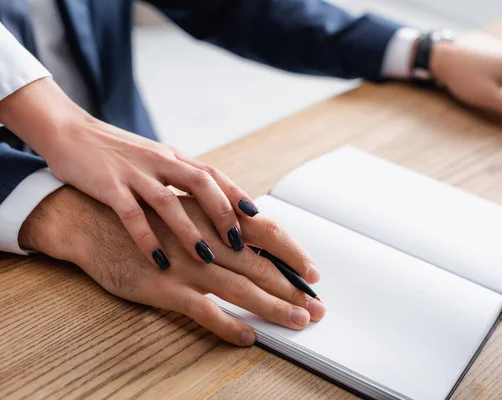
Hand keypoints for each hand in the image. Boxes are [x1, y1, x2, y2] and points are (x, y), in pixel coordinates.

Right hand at [0, 77, 258, 269]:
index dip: (236, 195)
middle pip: (201, 184)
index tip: (257, 219)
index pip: (213, 174)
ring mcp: (134, 173)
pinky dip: (147, 239)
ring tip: (207, 257)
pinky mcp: (108, 186)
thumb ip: (181, 176)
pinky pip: (131, 215)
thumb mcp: (155, 159)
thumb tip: (213, 202)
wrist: (70, 132)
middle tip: (238, 243)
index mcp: (174, 157)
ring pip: (169, 202)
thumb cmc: (117, 151)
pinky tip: (158, 261)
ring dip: (190, 231)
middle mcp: (160, 161)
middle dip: (223, 214)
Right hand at [19, 187, 324, 345]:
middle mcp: (205, 237)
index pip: (266, 232)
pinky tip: (246, 336)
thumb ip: (216, 217)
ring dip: (272, 306)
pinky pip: (201, 309)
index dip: (293, 253)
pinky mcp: (162, 285)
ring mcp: (185, 262)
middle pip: (261, 265)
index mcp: (213, 215)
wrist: (88, 216)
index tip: (313, 273)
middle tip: (317, 307)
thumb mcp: (182, 204)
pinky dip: (226, 324)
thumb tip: (251, 231)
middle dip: (293, 287)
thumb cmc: (141, 211)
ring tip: (296, 320)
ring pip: (239, 286)